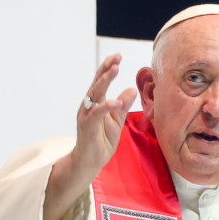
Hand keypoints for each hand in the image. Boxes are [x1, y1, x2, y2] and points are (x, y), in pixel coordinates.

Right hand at [42, 54, 137, 219]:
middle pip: (96, 83)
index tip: (117, 56)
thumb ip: (123, 106)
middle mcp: (88, 106)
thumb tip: (132, 89)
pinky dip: (104, 107)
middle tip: (117, 57)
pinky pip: (95, 115)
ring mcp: (86, 117)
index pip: (100, 81)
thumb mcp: (117, 121)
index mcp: (95, 103)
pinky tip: (114, 102)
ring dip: (104, 81)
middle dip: (106, 69)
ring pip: (94, 95)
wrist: (90, 163)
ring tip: (115, 70)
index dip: (108, 68)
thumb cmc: (101, 142)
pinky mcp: (87, 128)